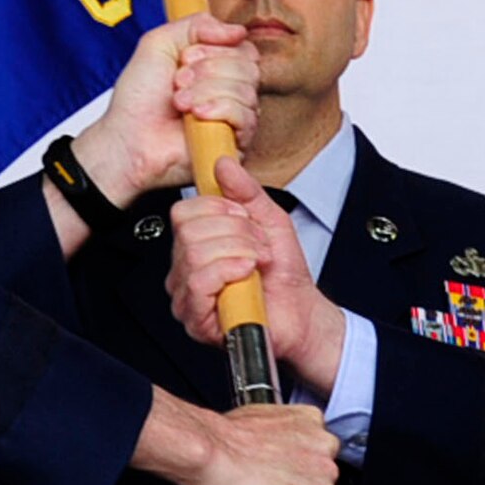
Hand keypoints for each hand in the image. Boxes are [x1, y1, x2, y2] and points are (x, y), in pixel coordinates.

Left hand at [73, 15, 256, 206]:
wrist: (128, 139)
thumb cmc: (139, 98)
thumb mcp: (159, 44)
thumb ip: (196, 25)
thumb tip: (239, 31)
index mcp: (217, 67)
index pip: (243, 47)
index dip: (215, 48)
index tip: (185, 58)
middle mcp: (230, 91)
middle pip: (248, 66)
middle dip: (208, 69)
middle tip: (177, 82)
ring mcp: (235, 118)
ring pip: (246, 89)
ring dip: (206, 90)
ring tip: (179, 102)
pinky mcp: (236, 142)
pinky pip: (246, 115)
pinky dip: (218, 109)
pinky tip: (195, 115)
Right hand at [130, 388, 337, 484]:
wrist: (209, 456)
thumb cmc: (221, 443)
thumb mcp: (256, 426)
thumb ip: (275, 441)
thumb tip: (270, 458)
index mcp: (310, 420)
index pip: (316, 453)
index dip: (296, 471)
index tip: (283, 480)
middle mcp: (324, 445)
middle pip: (320, 480)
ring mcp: (324, 476)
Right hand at [166, 156, 347, 394]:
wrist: (302, 314)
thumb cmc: (284, 275)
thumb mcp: (270, 220)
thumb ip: (246, 191)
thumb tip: (223, 164)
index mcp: (195, 245)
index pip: (183, 212)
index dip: (218, 209)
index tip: (247, 219)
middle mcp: (184, 270)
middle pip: (190, 231)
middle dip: (237, 233)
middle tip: (259, 247)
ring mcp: (186, 296)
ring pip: (196, 254)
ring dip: (239, 253)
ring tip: (257, 263)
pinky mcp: (195, 320)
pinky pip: (199, 283)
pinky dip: (229, 272)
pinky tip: (247, 276)